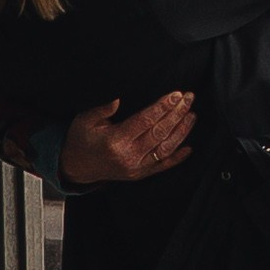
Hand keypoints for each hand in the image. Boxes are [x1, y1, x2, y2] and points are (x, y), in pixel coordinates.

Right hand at [61, 90, 195, 185]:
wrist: (76, 167)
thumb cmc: (81, 139)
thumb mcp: (84, 120)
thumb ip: (102, 109)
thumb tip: (119, 99)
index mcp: (115, 140)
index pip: (145, 120)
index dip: (162, 106)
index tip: (176, 94)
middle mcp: (128, 155)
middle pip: (159, 132)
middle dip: (177, 113)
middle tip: (189, 98)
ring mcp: (135, 167)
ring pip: (165, 148)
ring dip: (181, 131)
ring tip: (192, 115)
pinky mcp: (139, 175)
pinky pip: (162, 166)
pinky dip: (177, 158)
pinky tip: (189, 148)